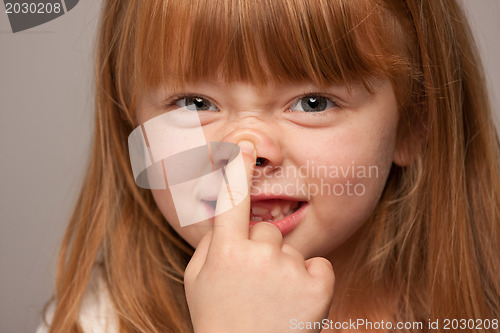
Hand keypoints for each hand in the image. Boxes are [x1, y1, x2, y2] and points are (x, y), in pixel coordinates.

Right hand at [184, 140, 334, 332]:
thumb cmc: (219, 319)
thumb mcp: (197, 282)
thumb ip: (210, 244)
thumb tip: (224, 218)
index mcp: (225, 252)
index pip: (231, 200)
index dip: (236, 169)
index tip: (243, 144)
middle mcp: (258, 255)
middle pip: (266, 230)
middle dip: (261, 251)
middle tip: (254, 285)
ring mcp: (290, 269)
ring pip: (290, 250)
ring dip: (284, 270)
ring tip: (273, 300)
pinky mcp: (318, 285)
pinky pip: (317, 265)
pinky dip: (310, 281)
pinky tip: (295, 303)